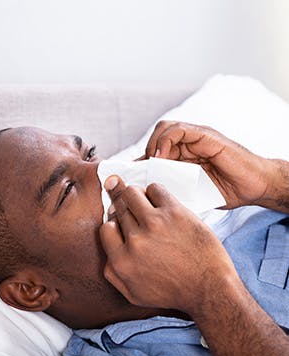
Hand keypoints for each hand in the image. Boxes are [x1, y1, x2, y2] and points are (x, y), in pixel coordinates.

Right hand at [99, 176, 239, 313]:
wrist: (210, 288)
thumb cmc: (175, 291)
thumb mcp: (135, 295)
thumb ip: (113, 275)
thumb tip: (106, 254)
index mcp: (122, 262)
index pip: (106, 228)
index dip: (114, 224)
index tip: (123, 224)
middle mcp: (135, 242)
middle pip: (119, 209)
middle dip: (125, 208)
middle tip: (136, 211)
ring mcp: (154, 224)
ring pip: (131, 193)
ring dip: (136, 196)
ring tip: (146, 204)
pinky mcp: (174, 213)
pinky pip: (154, 188)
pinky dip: (155, 192)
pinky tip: (161, 203)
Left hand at [142, 120, 272, 208]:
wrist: (256, 187)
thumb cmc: (226, 191)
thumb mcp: (192, 193)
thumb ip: (173, 189)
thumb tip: (148, 198)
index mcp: (183, 157)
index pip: (154, 151)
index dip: (139, 162)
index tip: (128, 176)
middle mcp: (188, 145)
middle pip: (155, 138)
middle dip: (143, 153)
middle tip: (139, 170)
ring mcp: (197, 138)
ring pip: (165, 129)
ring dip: (153, 145)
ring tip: (151, 163)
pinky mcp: (206, 136)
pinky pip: (179, 130)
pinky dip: (166, 140)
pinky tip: (162, 156)